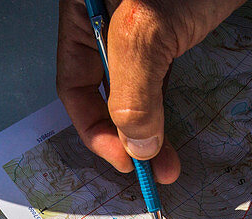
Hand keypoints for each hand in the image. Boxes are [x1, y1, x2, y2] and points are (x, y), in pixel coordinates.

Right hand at [57, 0, 244, 182]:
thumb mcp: (147, 30)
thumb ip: (133, 91)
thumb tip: (136, 146)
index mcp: (83, 12)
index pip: (73, 84)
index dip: (95, 129)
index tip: (126, 161)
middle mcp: (108, 21)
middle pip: (104, 92)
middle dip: (127, 137)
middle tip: (153, 170)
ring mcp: (144, 24)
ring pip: (136, 88)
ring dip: (151, 130)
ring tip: (170, 162)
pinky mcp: (177, 27)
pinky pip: (163, 76)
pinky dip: (169, 106)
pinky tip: (178, 129)